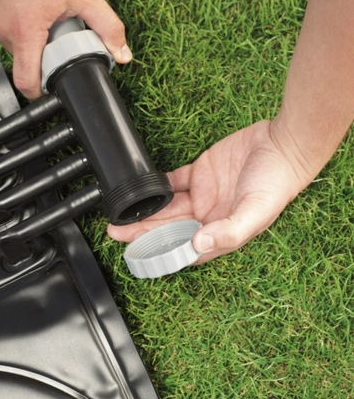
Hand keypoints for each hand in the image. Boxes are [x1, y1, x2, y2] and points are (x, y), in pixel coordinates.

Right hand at [0, 0, 131, 99]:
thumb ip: (107, 27)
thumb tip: (122, 54)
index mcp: (25, 32)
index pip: (26, 82)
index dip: (39, 93)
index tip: (49, 91)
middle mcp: (2, 29)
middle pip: (24, 60)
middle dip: (42, 52)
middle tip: (54, 32)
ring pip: (13, 43)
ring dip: (29, 36)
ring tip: (40, 13)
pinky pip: (1, 25)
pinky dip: (15, 21)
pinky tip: (27, 5)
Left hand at [107, 120, 311, 263]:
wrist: (282, 144)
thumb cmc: (277, 183)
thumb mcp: (256, 211)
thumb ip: (229, 231)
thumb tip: (199, 246)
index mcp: (219, 231)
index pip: (183, 247)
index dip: (160, 252)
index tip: (137, 253)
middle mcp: (207, 217)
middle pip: (167, 228)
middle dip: (141, 231)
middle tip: (116, 231)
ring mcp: (202, 195)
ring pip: (165, 207)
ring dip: (144, 211)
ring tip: (119, 214)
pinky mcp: (198, 173)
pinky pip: (172, 182)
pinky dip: (156, 187)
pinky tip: (139, 191)